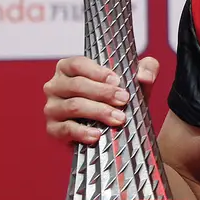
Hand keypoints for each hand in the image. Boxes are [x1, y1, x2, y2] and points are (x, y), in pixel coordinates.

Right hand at [43, 55, 159, 145]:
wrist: (115, 125)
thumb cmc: (120, 96)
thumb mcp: (136, 80)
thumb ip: (147, 69)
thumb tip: (144, 76)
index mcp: (70, 68)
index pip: (77, 64)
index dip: (97, 72)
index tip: (117, 81)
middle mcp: (55, 85)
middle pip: (76, 85)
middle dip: (103, 93)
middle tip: (124, 99)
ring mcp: (52, 108)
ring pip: (73, 106)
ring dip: (98, 112)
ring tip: (119, 118)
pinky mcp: (53, 129)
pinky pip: (64, 130)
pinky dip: (81, 132)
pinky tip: (97, 135)